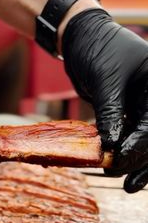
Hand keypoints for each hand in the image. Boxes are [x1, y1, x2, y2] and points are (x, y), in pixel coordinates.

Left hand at [62, 9, 147, 192]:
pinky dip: (121, 152)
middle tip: (122, 180)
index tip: (121, 157)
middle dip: (139, 160)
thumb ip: (111, 113)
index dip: (140, 144)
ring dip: (132, 163)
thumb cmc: (96, 49)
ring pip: (143, 142)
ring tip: (121, 181)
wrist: (80, 41)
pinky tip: (114, 167)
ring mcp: (142, 107)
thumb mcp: (106, 80)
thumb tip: (112, 147)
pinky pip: (129, 137)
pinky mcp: (127, 114)